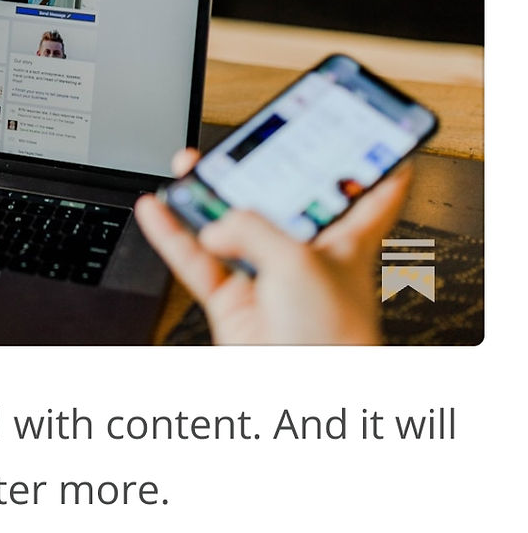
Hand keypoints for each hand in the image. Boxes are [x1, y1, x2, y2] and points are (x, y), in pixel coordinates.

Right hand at [135, 149, 410, 343]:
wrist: (304, 400)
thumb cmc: (330, 339)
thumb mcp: (299, 261)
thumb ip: (252, 228)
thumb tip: (216, 225)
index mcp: (345, 242)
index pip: (369, 193)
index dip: (375, 161)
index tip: (373, 132)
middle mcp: (305, 257)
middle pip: (280, 201)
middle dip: (258, 170)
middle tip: (241, 143)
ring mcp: (266, 279)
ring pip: (230, 226)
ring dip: (205, 198)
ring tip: (187, 167)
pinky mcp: (232, 303)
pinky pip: (195, 260)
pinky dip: (173, 234)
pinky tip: (157, 208)